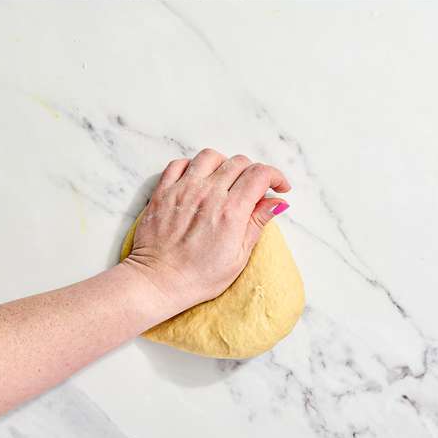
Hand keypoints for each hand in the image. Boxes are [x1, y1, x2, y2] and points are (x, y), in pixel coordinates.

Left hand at [121, 149, 290, 313]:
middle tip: (254, 190)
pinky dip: (193, 166)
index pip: (259, 175)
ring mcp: (182, 190)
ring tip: (226, 181)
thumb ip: (257, 223)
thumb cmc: (199, 277)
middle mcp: (207, 194)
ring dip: (224, 164)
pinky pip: (179, 164)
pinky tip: (198, 180)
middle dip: (253, 172)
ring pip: (209, 156)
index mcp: (230, 211)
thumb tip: (277, 202)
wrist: (158, 281)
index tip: (279, 187)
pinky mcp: (162, 192)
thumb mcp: (238, 256)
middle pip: (238, 163)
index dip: (275, 177)